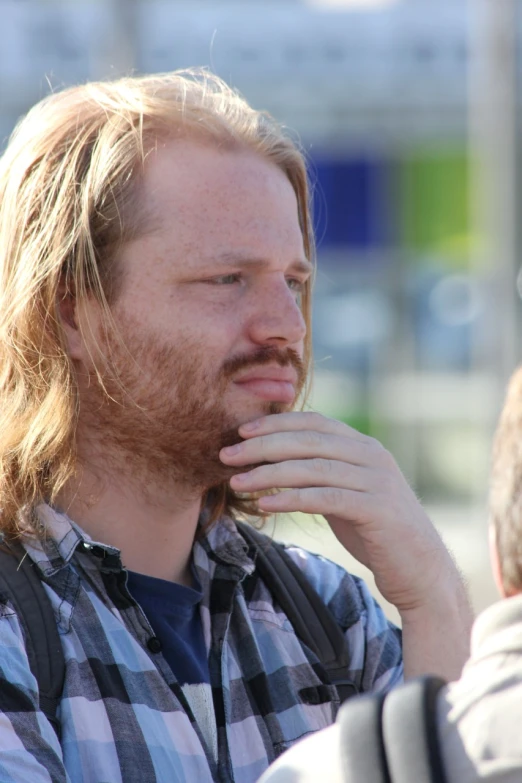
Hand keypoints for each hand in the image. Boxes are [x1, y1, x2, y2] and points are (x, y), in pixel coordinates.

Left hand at [220, 411, 455, 614]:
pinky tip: (266, 503)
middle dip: (263, 445)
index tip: (242, 431)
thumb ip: (322, 473)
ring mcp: (377, 481)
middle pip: (309, 441)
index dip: (277, 423)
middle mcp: (372, 456)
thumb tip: (279, 461)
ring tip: (237, 481)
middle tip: (228, 454)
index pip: (315, 422)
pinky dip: (291, 498)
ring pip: (313, 468)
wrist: (421, 570)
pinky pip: (325, 498)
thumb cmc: (377, 532)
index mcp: (364, 447)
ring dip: (269, 472)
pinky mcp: (377, 509)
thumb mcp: (348, 493)